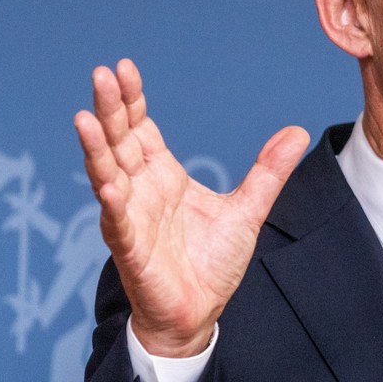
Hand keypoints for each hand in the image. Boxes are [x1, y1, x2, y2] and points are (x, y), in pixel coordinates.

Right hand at [74, 59, 309, 356]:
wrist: (198, 314)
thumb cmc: (211, 262)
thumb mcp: (247, 210)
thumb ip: (267, 172)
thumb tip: (297, 132)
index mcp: (162, 175)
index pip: (140, 128)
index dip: (132, 100)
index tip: (125, 67)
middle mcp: (140, 190)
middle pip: (119, 141)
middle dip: (110, 109)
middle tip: (102, 74)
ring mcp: (131, 218)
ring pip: (107, 175)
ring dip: (96, 147)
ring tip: (85, 117)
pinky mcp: (132, 250)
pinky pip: (118, 223)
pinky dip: (112, 203)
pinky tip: (108, 186)